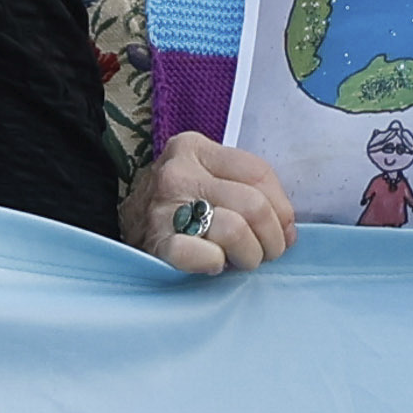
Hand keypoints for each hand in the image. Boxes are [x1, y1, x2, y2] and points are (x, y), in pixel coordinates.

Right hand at [132, 133, 294, 278]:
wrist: (123, 227)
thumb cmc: (178, 205)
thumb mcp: (206, 177)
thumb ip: (248, 189)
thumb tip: (289, 230)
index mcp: (194, 148)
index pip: (259, 173)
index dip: (282, 207)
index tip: (282, 228)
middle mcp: (178, 172)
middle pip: (253, 205)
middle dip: (272, 238)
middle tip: (266, 252)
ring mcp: (164, 208)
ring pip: (236, 230)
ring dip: (250, 255)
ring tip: (242, 260)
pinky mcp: (157, 243)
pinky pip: (204, 255)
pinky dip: (217, 263)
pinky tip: (214, 264)